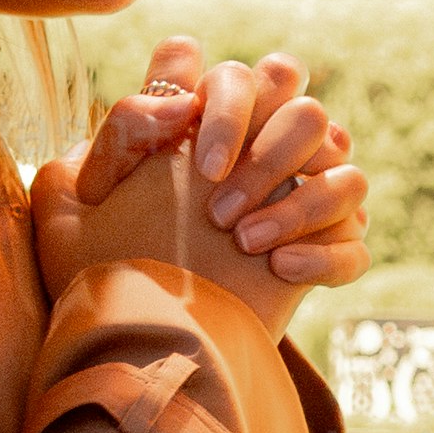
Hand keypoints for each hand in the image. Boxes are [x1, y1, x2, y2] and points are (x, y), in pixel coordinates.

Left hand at [49, 39, 369, 329]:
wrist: (137, 353)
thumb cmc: (101, 276)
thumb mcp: (78, 202)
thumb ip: (122, 129)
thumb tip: (179, 101)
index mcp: (209, 133)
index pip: (242, 79)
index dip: (229, 109)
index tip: (199, 166)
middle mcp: (262, 160)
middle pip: (305, 112)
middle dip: (268, 155)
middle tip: (218, 213)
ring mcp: (300, 207)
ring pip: (346, 173)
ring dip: (300, 203)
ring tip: (244, 243)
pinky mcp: (322, 259)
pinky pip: (356, 243)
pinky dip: (326, 254)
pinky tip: (280, 270)